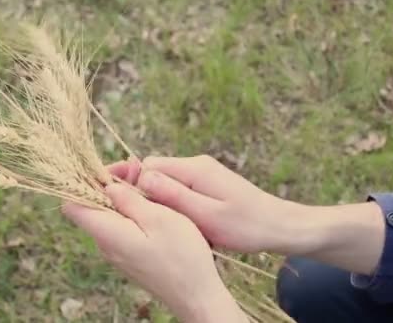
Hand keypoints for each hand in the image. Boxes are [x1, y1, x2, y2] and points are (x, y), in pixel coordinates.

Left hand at [62, 170, 246, 321]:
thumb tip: (108, 186)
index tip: (114, 170)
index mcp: (107, 233)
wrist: (196, 296)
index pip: (72, 205)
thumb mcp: (160, 219)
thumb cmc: (182, 257)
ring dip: (123, 195)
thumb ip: (130, 201)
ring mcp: (116, 252)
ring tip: (148, 183)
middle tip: (137, 170)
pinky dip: (131, 210)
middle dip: (110, 183)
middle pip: (91, 205)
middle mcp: (105, 244)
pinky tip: (152, 204)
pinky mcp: (128, 256)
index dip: (86, 180)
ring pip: (107, 214)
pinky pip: (120, 226)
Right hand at [134, 155, 384, 273]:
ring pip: (165, 182)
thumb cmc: (245, 225)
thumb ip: (173, 195)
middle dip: (140, 191)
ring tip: (151, 219)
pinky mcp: (207, 184)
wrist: (280, 226)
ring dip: (156, 199)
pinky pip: (178, 189)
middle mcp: (195, 165)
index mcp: (193, 169)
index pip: (148, 165)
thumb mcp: (207, 215)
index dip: (129, 180)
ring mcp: (202, 173)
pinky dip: (170, 203)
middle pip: (154, 171)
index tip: (112, 197)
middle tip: (130, 214)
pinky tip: (172, 220)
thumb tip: (141, 176)